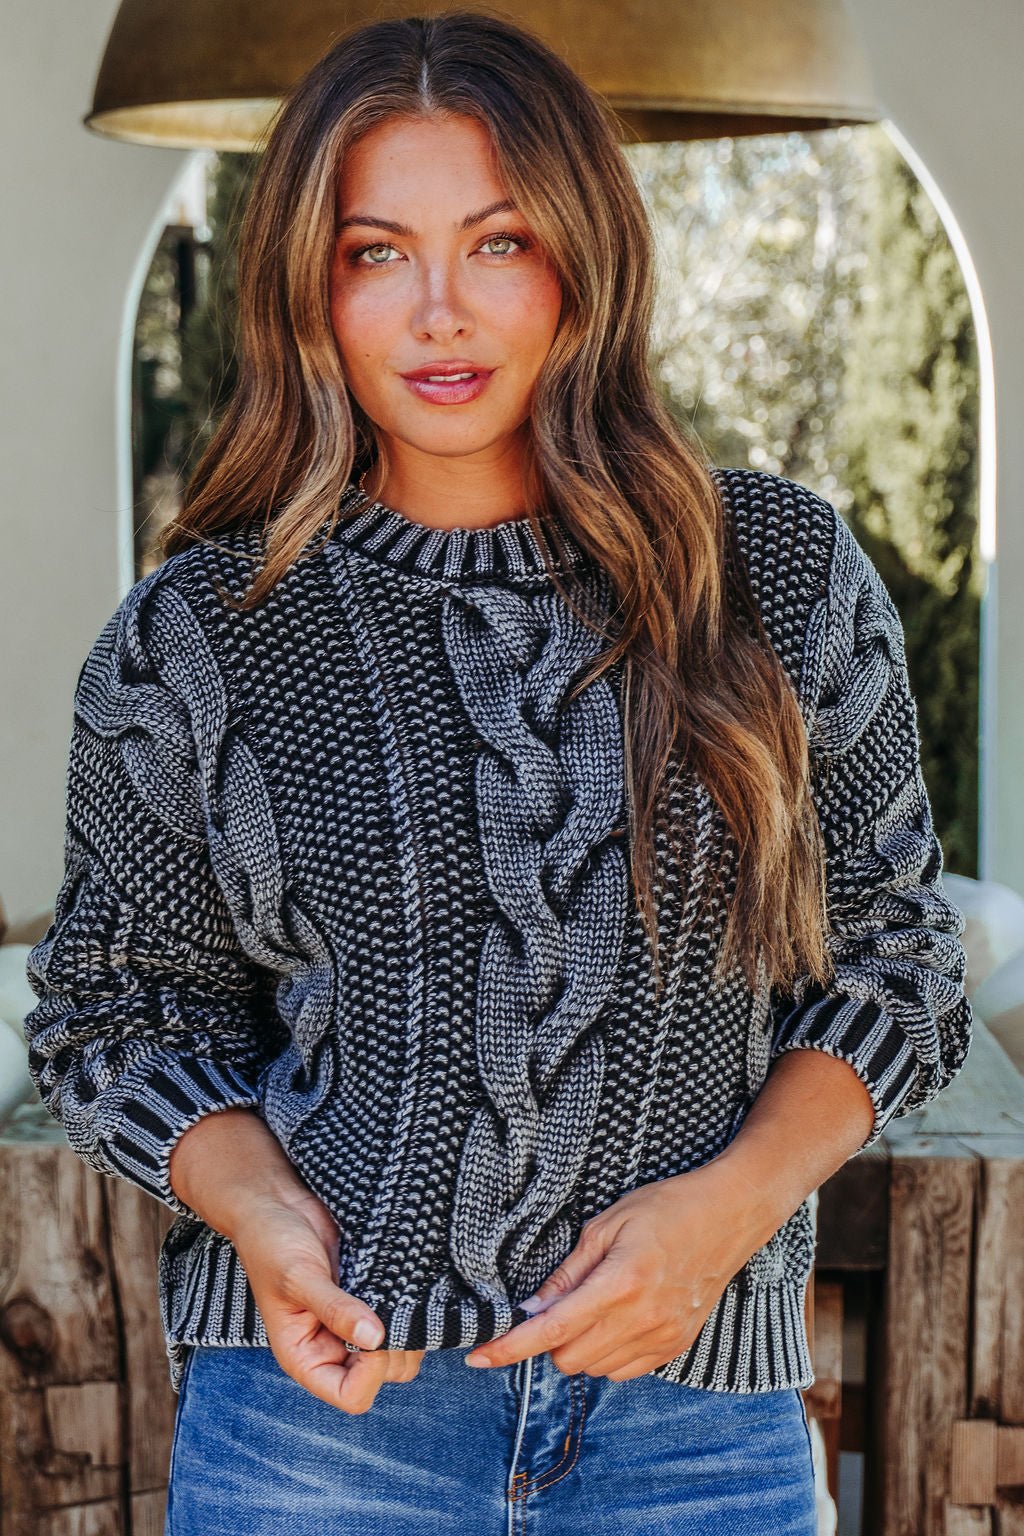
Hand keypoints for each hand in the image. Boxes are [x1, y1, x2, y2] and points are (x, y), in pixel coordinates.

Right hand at [229, 1189, 425, 1413]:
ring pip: (400, 1346)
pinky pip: (400, 1312)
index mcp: (306, 1357)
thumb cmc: (271, 1244)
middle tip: (392, 1308)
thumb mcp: (298, 1278)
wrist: (276, 1204)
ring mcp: (353, 1322)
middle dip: (395, 1349)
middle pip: (384, 1375)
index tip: (375, 1333)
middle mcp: (332, 1347)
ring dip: (406, 1325)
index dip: (371, 1373)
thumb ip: (335, 1309)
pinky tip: (405, 1282)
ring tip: (398, 1292)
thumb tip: (375, 1339)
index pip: (351, 1395)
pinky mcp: (370, 1295)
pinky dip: (409, 1303)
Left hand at [463, 1157, 771, 1379]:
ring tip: (591, 1304)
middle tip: (555, 1303)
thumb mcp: (607, 1224)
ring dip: (577, 1346)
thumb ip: (567, 1271)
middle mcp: (642, 1318)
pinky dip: (605, 1353)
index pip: (551, 1329)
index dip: (509, 1347)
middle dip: (548, 1338)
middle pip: (568, 1358)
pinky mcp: (675, 1346)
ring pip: (594, 1369)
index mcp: (620, 1282)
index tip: (477, 1357)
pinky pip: (623, 1371)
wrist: (728, 1216)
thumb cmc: (665, 1208)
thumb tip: (531, 1308)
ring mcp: (662, 1337)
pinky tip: (613, 1320)